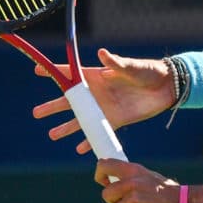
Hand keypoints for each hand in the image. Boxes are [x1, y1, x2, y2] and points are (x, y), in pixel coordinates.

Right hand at [33, 48, 172, 153]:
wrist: (167, 88)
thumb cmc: (149, 72)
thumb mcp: (132, 67)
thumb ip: (117, 63)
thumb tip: (102, 53)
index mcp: (98, 76)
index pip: (72, 74)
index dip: (54, 72)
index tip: (37, 71)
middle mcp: (97, 93)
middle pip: (70, 101)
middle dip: (53, 106)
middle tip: (36, 113)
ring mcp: (104, 108)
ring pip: (80, 119)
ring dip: (67, 128)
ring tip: (52, 135)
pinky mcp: (115, 121)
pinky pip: (98, 132)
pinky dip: (89, 140)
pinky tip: (79, 149)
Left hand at [96, 158, 181, 202]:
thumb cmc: (168, 194)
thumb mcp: (150, 177)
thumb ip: (131, 178)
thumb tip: (111, 181)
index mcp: (134, 171)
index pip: (105, 165)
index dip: (100, 174)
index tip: (104, 182)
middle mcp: (132, 184)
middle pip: (106, 194)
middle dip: (115, 201)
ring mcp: (134, 200)